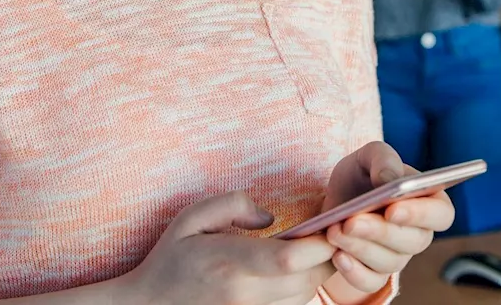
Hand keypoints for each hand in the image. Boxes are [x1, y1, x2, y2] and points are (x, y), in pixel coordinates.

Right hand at [118, 191, 335, 304]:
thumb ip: (232, 205)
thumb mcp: (191, 217)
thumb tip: (269, 217)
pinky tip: (288, 276)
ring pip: (302, 298)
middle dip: (326, 258)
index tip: (328, 227)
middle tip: (327, 236)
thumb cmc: (171, 259)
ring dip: (313, 276)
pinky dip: (297, 293)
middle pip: (307, 281)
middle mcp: (242, 296)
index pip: (289, 259)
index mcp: (228, 263)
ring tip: (306, 254)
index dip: (319, 244)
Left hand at [321, 143, 455, 296]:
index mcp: (429, 201)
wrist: (333, 202)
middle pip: (413, 241)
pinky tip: (337, 255)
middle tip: (351, 221)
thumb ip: (383, 159)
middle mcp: (419, 233)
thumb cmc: (361, 176)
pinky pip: (371, 282)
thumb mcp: (368, 156)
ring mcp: (398, 256)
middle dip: (380, 232)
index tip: (393, 209)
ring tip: (334, 231)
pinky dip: (354, 272)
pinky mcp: (375, 274)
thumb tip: (390, 180)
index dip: (422, 214)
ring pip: (390, 262)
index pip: (441, 214)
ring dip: (360, 248)